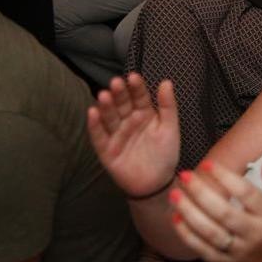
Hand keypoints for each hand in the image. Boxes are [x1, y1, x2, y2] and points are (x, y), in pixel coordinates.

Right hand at [87, 74, 181, 198]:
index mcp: (144, 113)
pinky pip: (98, 136)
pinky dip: (95, 125)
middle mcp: (128, 121)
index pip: (139, 97)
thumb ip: (168, 106)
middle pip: (122, 104)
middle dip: (119, 93)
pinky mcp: (106, 150)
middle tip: (116, 83)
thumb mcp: (170, 128)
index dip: (136, 87)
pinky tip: (92, 112)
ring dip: (106, 106)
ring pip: (109, 117)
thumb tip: (166, 81)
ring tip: (104, 95)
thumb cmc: (165, 154)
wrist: (157, 184)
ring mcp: (116, 134)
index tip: (133, 77)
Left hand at [172, 160, 261, 261]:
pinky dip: (187, 235)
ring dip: (189, 213)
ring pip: (211, 233)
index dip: (226, 177)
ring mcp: (239, 250)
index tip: (208, 164)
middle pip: (224, 213)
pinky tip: (175, 218)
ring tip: (175, 194)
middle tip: (185, 175)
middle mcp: (254, 233)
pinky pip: (203, 250)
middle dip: (201, 193)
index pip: (246, 194)